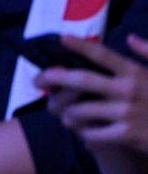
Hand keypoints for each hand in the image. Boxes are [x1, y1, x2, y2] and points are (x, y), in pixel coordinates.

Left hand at [35, 34, 147, 154]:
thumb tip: (130, 38)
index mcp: (134, 73)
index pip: (102, 54)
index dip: (80, 45)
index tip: (61, 38)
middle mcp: (128, 90)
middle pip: (81, 80)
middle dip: (54, 77)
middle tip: (37, 80)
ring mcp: (127, 113)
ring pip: (82, 110)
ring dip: (66, 112)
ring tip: (61, 113)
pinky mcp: (128, 135)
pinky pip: (94, 134)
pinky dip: (84, 133)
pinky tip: (83, 132)